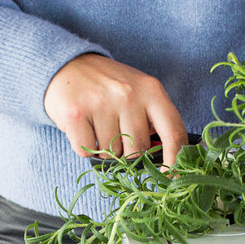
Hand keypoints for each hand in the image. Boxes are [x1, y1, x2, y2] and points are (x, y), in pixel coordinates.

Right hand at [44, 53, 187, 164]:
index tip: (172, 177)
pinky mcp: (75, 113)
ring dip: (105, 149)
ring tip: (98, 125)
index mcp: (151, 90)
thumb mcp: (139, 93)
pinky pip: (87, 151)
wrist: (68, 66)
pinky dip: (85, 147)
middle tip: (116, 132)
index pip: (174, 132)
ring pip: (111, 154)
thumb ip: (155, 121)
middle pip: (139, 150)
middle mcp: (128, 94)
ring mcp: (101, 102)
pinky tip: (84, 127)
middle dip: (128, 152)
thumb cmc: (109, 87)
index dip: (175, 160)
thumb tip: (169, 163)